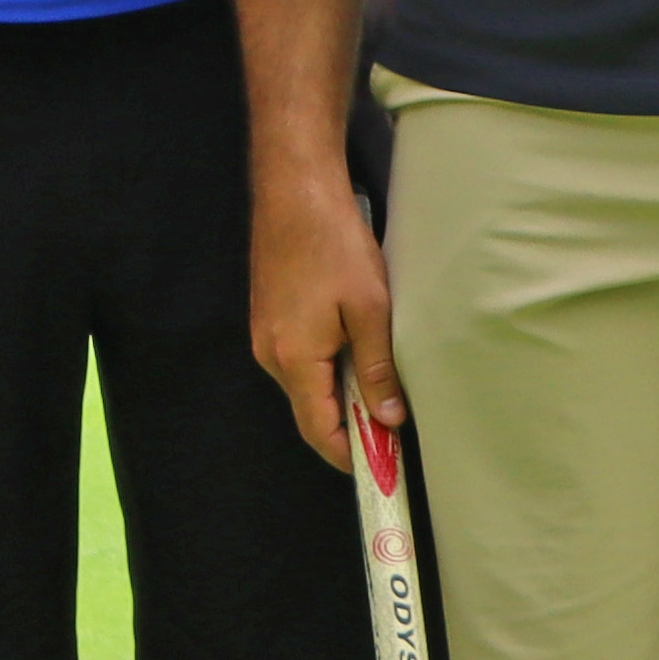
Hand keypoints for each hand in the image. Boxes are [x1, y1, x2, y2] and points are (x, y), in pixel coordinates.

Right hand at [245, 161, 402, 476]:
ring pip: (305, 383)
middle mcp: (270, 354)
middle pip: (310, 409)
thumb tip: (389, 418)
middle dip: (349, 424)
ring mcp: (265, 334)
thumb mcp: (370, 310)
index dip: (349, 454)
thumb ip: (377, 369)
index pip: (318, 430)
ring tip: (380, 384)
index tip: (380, 468)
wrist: (295, 191)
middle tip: (393, 428)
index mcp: (294, 360)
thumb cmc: (334, 244)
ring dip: (339, 390)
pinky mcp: (268, 315)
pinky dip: (326, 366)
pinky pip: (298, 358)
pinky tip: (355, 348)